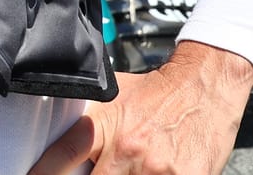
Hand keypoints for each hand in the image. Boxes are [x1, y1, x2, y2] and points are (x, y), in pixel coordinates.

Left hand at [29, 41, 252, 174]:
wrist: (207, 85)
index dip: (44, 170)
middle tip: (96, 171)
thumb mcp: (116, 95)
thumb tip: (58, 122)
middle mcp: (129, 149)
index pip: (66, 152)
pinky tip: (153, 171)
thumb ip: (90, 115)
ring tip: (131, 169)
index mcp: (108, 125)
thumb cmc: (159, 91)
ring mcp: (156, 169)